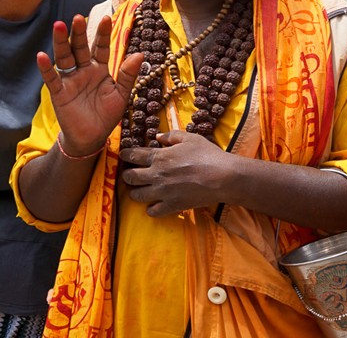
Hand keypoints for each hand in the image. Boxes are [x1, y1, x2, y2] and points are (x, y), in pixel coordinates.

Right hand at [35, 15, 142, 157]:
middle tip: (78, 17)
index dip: (103, 34)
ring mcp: (70, 80)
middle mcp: (83, 71)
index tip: (107, 18)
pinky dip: (46, 68)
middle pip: (80, 48)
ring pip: (65, 58)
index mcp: (99, 69)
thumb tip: (140, 55)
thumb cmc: (106, 115)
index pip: (101, 47)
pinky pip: (52, 78)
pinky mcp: (59, 93)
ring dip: (62, 43)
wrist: (92, 137)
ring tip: (59, 26)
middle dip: (79, 33)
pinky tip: (42, 56)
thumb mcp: (121, 94)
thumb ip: (128, 75)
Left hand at [119, 131, 233, 216]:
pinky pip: (152, 211)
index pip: (133, 155)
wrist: (223, 177)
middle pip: (129, 177)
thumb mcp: (191, 138)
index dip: (125, 154)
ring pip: (136, 196)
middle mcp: (156, 175)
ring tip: (139, 190)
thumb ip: (172, 136)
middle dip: (127, 175)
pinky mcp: (171, 205)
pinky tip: (154, 205)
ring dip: (135, 192)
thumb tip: (158, 136)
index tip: (123, 155)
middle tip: (130, 174)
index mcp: (159, 157)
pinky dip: (151, 209)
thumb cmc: (208, 155)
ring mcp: (162, 192)